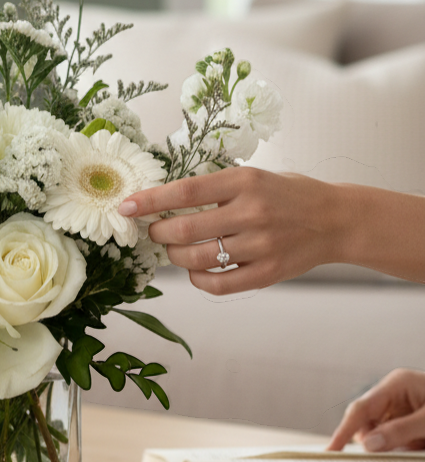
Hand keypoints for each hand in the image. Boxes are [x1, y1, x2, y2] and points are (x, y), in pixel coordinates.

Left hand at [118, 167, 342, 294]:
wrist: (335, 220)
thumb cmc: (288, 195)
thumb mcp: (254, 177)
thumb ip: (216, 189)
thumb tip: (164, 200)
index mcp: (245, 182)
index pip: (185, 191)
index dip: (151, 200)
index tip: (127, 206)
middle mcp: (251, 213)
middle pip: (185, 228)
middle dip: (160, 232)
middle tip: (155, 231)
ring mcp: (260, 246)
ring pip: (197, 258)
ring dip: (175, 255)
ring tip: (174, 248)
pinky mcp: (266, 273)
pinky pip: (218, 284)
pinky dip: (198, 279)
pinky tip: (196, 269)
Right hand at [326, 369, 424, 450]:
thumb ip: (401, 430)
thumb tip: (368, 444)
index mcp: (396, 385)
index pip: (360, 408)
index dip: (343, 431)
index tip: (331, 450)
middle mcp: (393, 395)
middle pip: (365, 423)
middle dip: (370, 444)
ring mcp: (399, 409)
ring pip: (376, 435)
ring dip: (387, 450)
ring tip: (409, 450)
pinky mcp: (406, 424)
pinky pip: (391, 441)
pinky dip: (396, 452)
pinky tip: (411, 450)